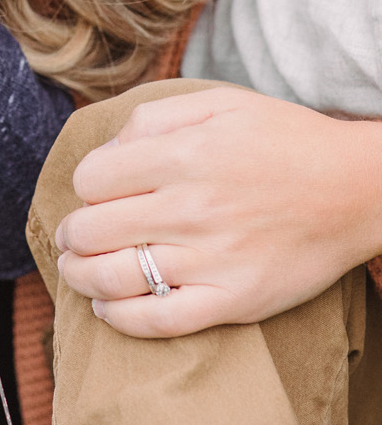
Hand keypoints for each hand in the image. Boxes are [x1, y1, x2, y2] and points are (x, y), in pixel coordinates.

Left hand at [54, 86, 381, 336]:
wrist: (357, 189)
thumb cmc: (283, 140)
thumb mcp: (219, 104)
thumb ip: (153, 118)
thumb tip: (105, 153)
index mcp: (184, 154)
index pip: (93, 177)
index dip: (86, 184)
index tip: (97, 191)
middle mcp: (192, 207)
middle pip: (91, 230)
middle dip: (71, 233)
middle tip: (73, 235)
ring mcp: (212, 258)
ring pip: (112, 278)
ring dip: (79, 276)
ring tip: (76, 269)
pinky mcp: (234, 300)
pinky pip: (157, 320)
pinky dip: (119, 319)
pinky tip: (107, 308)